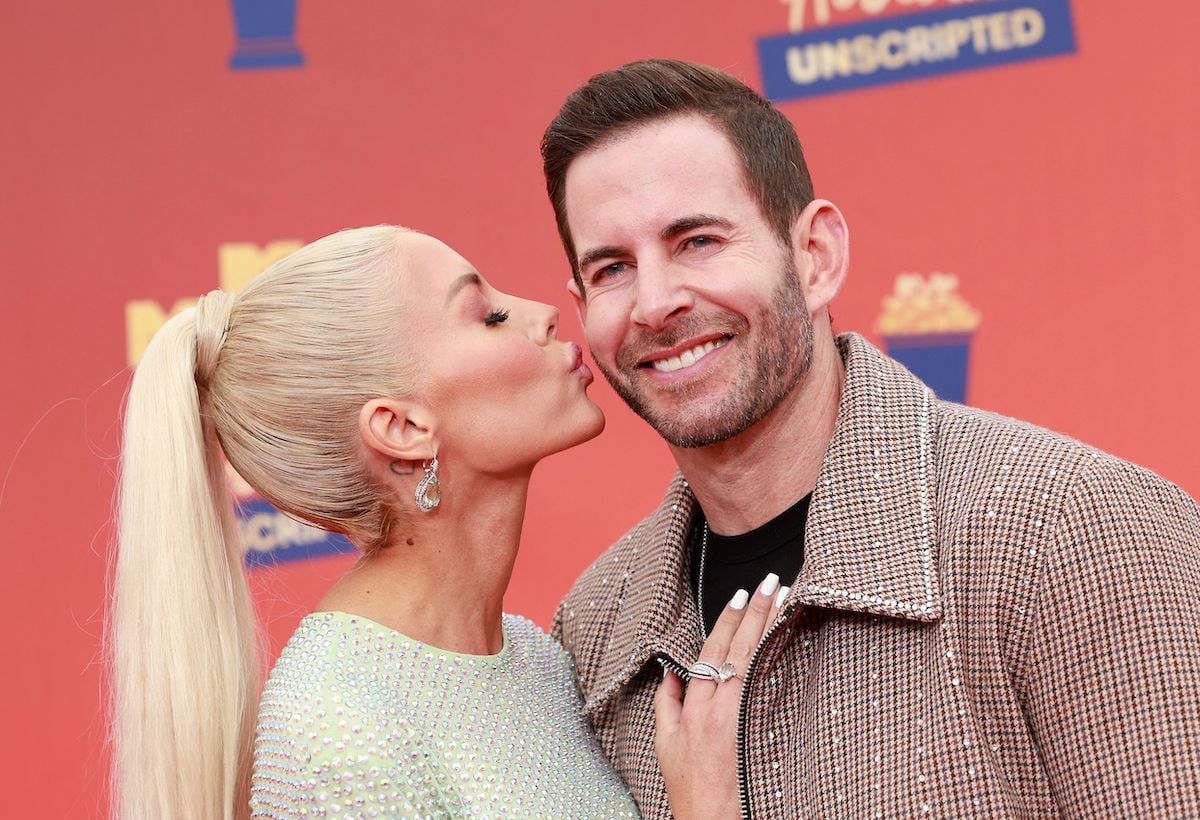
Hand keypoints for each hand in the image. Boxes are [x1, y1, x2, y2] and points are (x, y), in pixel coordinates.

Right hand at [654, 574, 787, 819]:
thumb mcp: (666, 744)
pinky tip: (794, 640)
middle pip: (740, 648)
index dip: (726, 620)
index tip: (739, 594)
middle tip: (772, 581)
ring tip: (788, 599)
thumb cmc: (690, 789)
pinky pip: (774, 687)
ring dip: (773, 628)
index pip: (711, 650)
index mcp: (695, 707)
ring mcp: (743, 719)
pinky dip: (783, 660)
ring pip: (760, 662)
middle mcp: (720, 707)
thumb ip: (667, 703)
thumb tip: (672, 671)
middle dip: (756, 612)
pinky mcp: (762, 732)